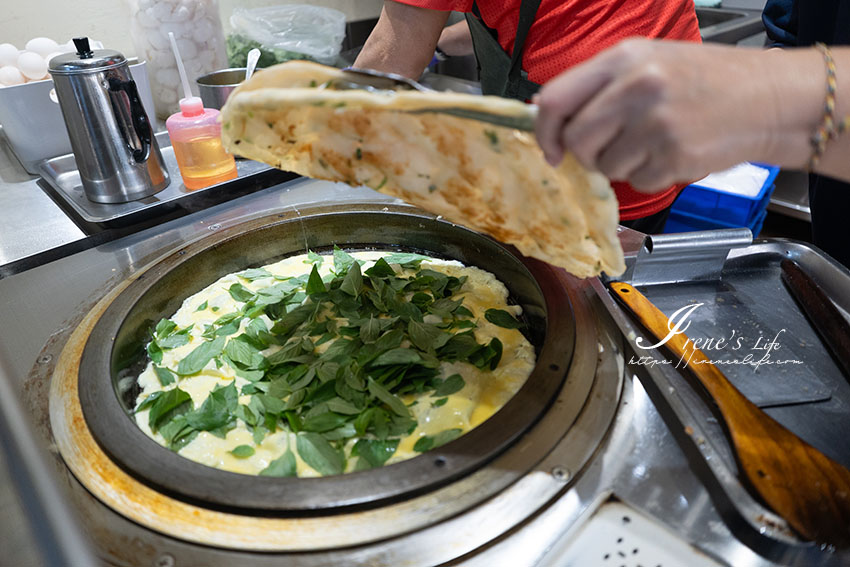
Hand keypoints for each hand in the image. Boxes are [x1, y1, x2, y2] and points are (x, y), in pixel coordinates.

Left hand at [534, 39, 814, 191]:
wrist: (769, 99)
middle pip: (577, 140)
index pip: (556, 100)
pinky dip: (650, 177)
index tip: (550, 149)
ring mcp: (655, 123)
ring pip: (606, 167)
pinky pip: (637, 182)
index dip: (544, 131)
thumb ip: (598, 85)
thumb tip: (544, 110)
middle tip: (609, 152)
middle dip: (586, 156)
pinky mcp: (674, 156)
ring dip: (623, 166)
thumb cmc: (705, 81)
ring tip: (654, 144)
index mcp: (623, 58)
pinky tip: (673, 154)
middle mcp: (636, 87)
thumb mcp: (648, 62)